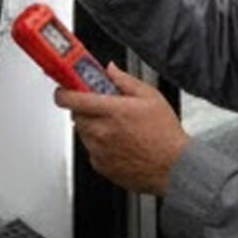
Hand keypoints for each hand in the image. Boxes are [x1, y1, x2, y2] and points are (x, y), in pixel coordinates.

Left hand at [57, 64, 187, 196]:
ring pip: (83, 133)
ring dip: (92, 126)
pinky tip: (119, 143)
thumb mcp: (151, 97)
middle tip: (102, 107)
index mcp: (112, 111)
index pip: (73, 99)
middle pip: (76, 115)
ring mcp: (99, 151)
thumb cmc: (165, 134)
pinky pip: (91, 150)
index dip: (64, 92)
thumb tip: (110, 70)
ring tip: (117, 127)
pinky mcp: (100, 166)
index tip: (65, 89)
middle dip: (85, 109)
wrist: (173, 167)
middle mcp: (102, 131)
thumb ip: (125, 81)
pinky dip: (99, 144)